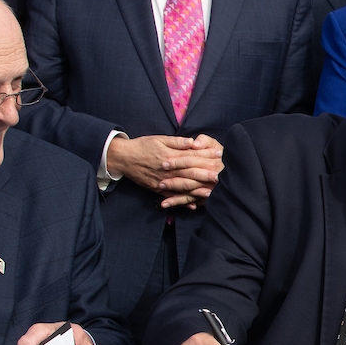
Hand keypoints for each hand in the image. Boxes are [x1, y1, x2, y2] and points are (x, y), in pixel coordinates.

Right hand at [108, 135, 224, 208]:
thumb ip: (176, 142)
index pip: (192, 156)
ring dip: (197, 190)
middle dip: (206, 174)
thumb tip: (192, 142)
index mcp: (169, 155)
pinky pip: (171, 197)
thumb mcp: (159, 139)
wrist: (124, 158)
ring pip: (182, 186)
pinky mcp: (157, 189)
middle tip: (221, 176)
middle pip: (190, 172)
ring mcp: (162, 181)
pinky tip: (193, 205)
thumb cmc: (143, 146)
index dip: (206, 155)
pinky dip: (182, 201)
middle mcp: (167, 170)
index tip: (219, 154)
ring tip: (211, 192)